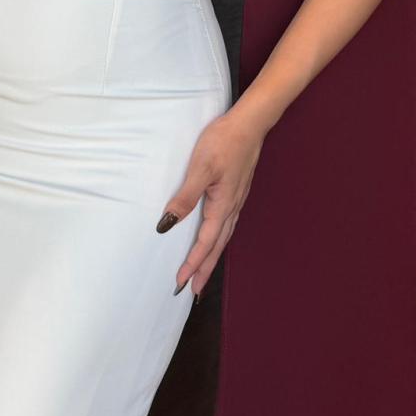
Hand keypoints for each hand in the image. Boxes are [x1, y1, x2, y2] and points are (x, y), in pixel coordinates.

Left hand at [156, 105, 267, 296]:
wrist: (249, 124)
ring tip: (202, 272)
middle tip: (193, 292)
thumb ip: (185, 197)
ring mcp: (236, 200)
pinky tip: (214, 237)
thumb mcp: (200, 169)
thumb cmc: (224, 142)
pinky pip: (226, 224)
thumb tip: (167, 224)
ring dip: (211, 256)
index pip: (205, 244)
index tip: (180, 284)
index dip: (192, 264)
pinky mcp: (236, 191)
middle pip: (217, 247)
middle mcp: (231, 208)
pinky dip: (218, 239)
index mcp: (222, 206)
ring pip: (223, 237)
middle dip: (204, 270)